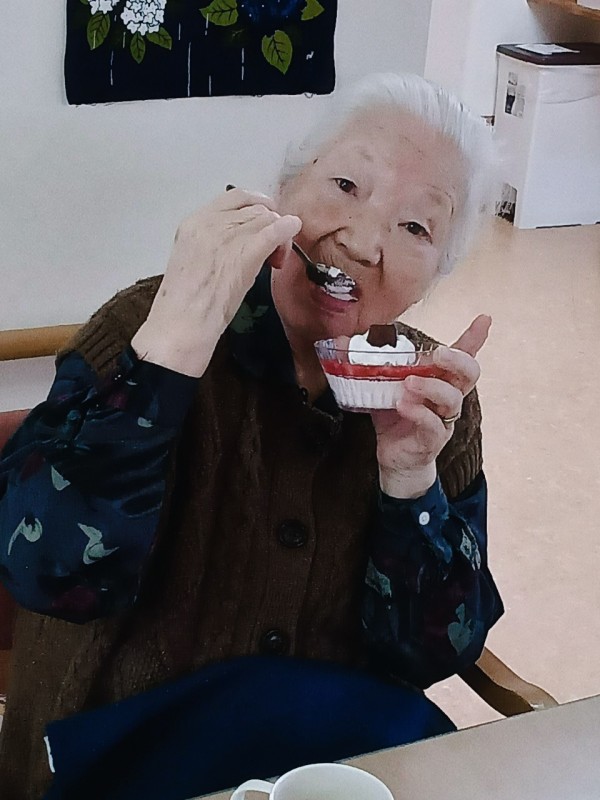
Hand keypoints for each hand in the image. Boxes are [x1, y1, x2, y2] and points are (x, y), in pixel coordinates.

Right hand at [132, 188, 301, 376]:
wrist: (182, 323)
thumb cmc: (186, 303)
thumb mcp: (194, 260)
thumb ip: (215, 244)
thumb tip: (242, 242)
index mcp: (194, 223)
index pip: (234, 197)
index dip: (256, 203)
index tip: (266, 216)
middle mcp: (210, 223)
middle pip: (255, 209)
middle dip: (269, 225)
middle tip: (272, 252)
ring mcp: (227, 236)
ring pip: (267, 219)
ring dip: (278, 236)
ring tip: (274, 259)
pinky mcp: (244, 253)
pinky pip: (274, 232)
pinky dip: (287, 229)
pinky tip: (293, 229)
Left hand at [372, 315, 490, 498]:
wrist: (394, 457)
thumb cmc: (393, 416)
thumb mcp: (380, 386)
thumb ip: (366, 364)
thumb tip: (339, 340)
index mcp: (440, 379)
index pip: (463, 356)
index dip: (474, 338)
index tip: (484, 319)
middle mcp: (448, 397)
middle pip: (469, 374)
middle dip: (457, 359)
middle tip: (438, 353)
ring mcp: (443, 419)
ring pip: (453, 399)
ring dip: (431, 386)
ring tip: (408, 383)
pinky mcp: (432, 440)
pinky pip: (434, 425)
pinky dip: (419, 413)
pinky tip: (402, 405)